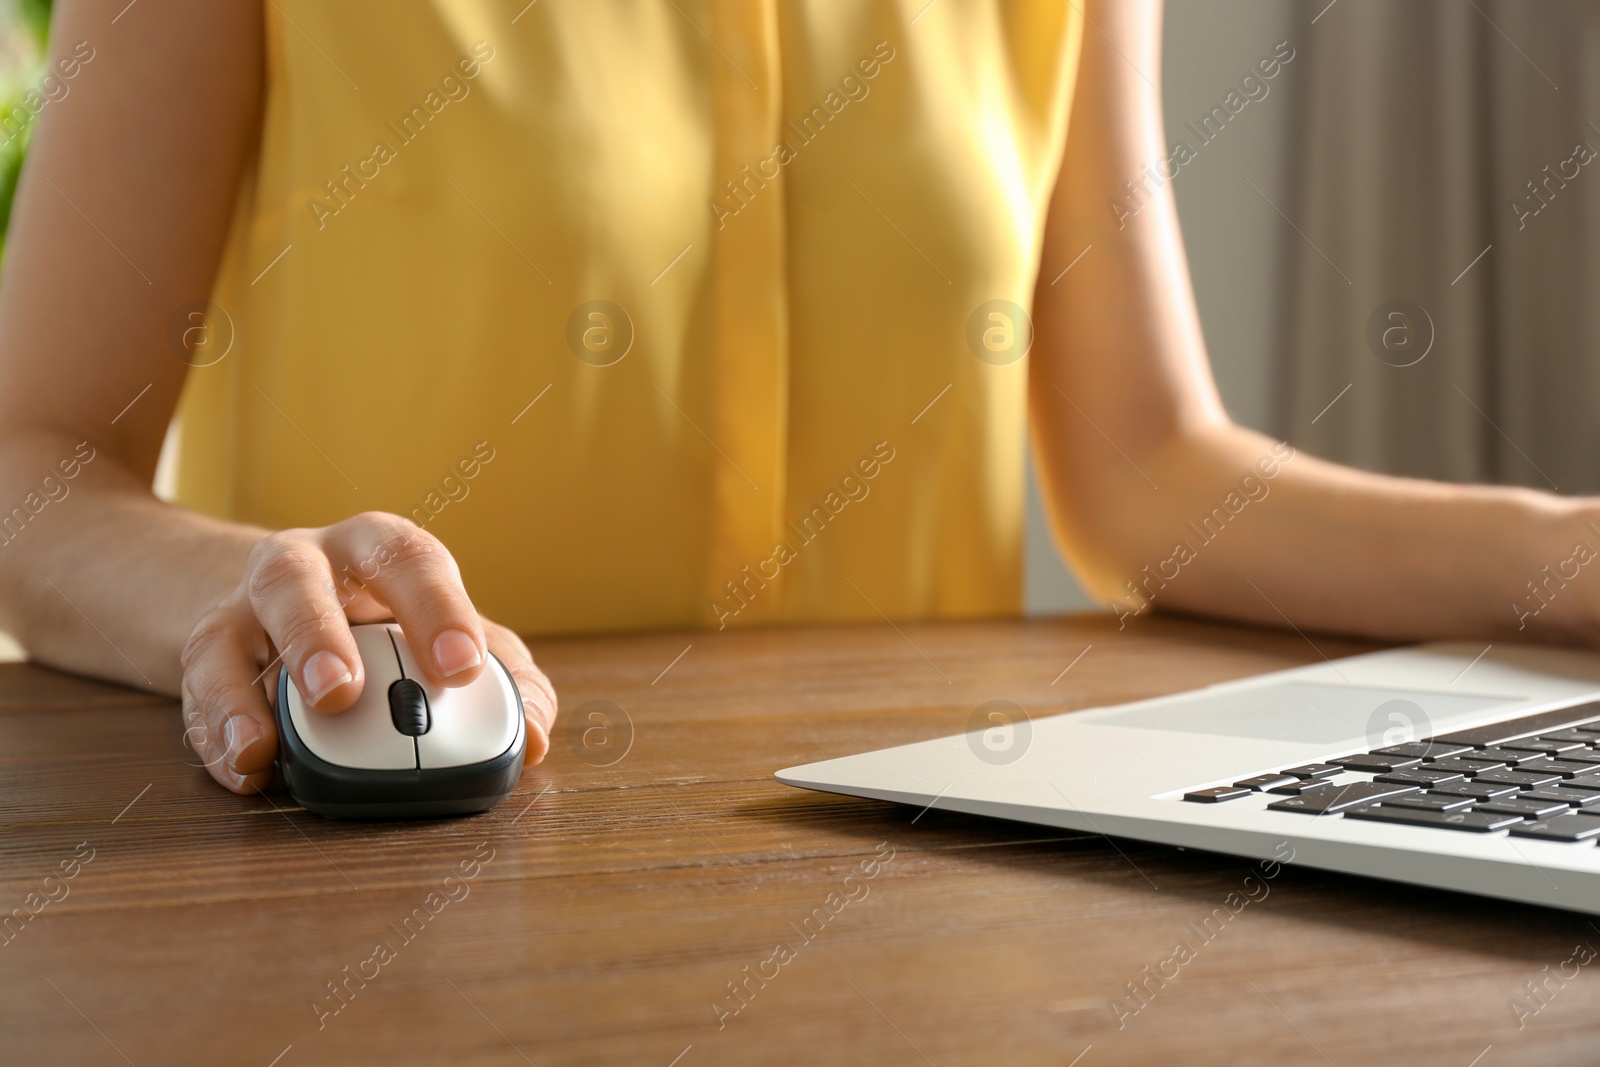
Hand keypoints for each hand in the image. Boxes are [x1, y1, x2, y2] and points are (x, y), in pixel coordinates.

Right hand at [178, 512, 556, 793]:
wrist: (292, 607)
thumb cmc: (393, 624)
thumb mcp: (453, 639)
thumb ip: (505, 682)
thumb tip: (537, 737)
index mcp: (381, 551)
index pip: (412, 561)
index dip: (438, 609)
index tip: (463, 666)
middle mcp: (306, 565)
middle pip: (299, 580)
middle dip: (317, 635)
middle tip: (342, 692)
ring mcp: (245, 608)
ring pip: (227, 634)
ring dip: (242, 694)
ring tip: (266, 744)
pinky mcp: (204, 655)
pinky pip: (199, 694)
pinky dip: (216, 735)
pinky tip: (245, 768)